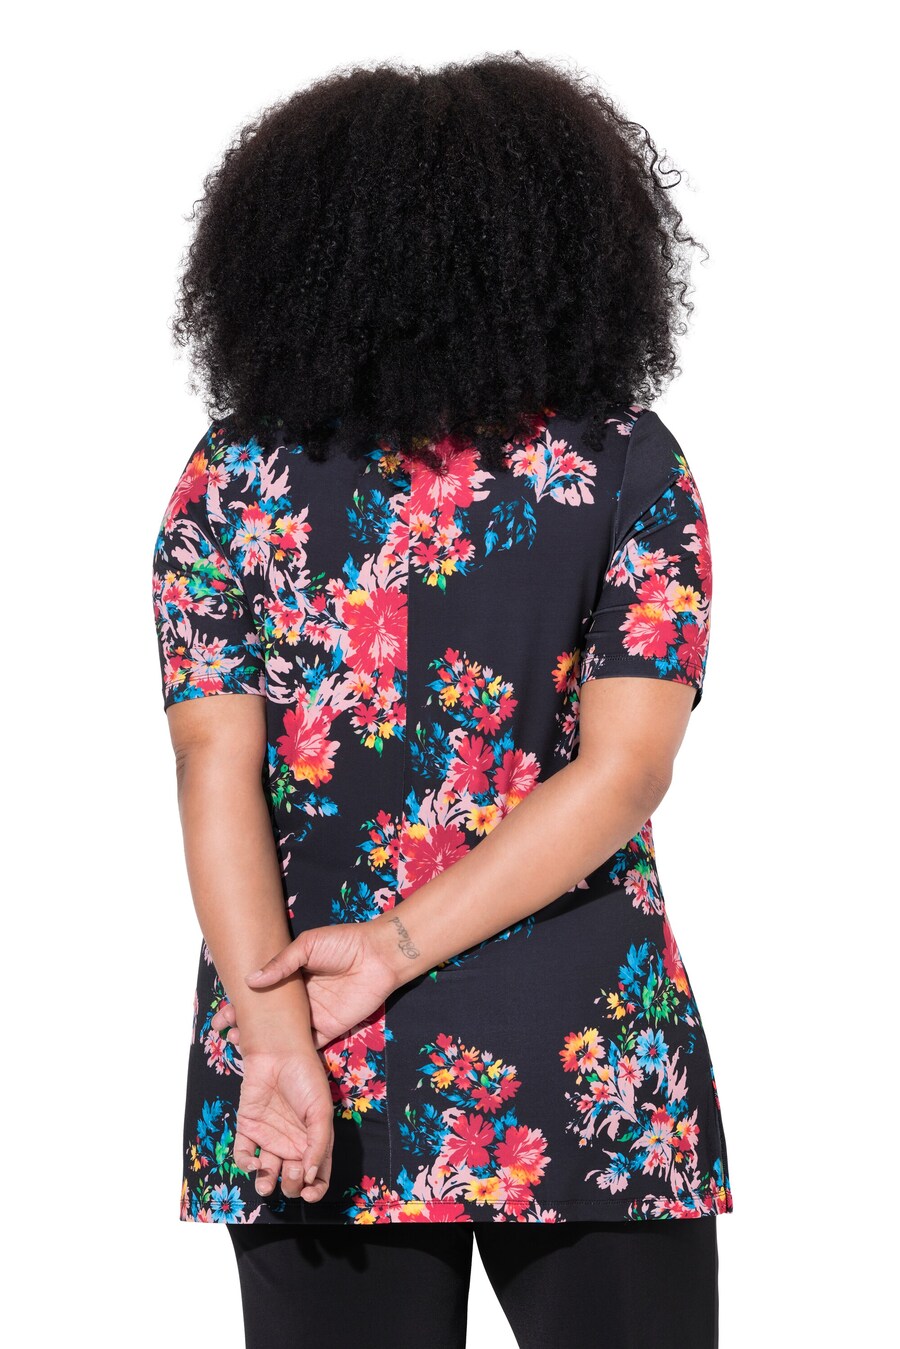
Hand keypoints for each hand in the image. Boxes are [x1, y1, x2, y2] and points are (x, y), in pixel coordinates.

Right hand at [213, 919, 399, 1050]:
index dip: (241, 1003)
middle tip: (224, 1033)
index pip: (261, 992)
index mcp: (292, 976)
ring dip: (262, 1042)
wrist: (379, 955)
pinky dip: (289, 1054)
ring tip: (238, 1046)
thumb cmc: (344, 943)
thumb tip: (251, 980)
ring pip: (282, 1034)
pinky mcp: (328, 1030)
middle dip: (245, 1026)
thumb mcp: (308, 945)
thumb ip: (281, 963)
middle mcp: (299, 999)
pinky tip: (271, 1059)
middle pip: (268, 1017)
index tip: (221, 1014)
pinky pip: (306, 1046)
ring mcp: (312, 1016)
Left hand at [233, 1046, 333, 1202]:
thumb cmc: (305, 1077)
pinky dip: (246, 1164)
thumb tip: (311, 1176)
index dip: (315, 1189)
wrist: (277, 1052)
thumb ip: (319, 1145)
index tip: (309, 1193)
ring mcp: (269, 1136)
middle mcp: (291, 1142)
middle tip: (291, 1168)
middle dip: (291, 1183)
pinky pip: (244, 1155)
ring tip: (266, 1181)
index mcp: (313, 1139)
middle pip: (291, 1178)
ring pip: (266, 1173)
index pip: (317, 1173)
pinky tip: (253, 1163)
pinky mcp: (248, 1129)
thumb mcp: (321, 1111)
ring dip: (266, 1183)